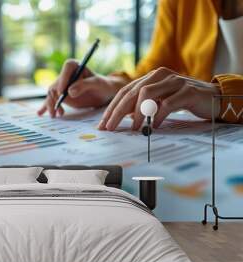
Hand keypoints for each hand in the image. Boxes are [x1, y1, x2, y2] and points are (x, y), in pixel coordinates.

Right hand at [37, 59, 125, 117]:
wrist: (104, 93)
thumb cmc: (103, 85)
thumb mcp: (97, 84)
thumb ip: (84, 85)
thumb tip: (69, 92)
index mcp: (75, 66)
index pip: (67, 68)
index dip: (63, 79)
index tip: (62, 92)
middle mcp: (66, 75)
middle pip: (56, 84)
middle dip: (55, 98)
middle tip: (58, 110)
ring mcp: (62, 85)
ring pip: (52, 94)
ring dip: (51, 105)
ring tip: (55, 115)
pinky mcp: (61, 95)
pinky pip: (52, 100)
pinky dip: (46, 106)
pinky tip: (40, 113)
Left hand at [97, 67, 220, 130]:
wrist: (215, 97)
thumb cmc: (184, 101)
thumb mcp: (160, 101)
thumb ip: (143, 105)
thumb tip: (124, 116)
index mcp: (151, 77)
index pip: (125, 91)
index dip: (112, 108)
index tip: (103, 124)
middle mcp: (161, 75)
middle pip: (132, 92)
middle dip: (117, 111)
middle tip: (110, 127)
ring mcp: (174, 81)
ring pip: (147, 94)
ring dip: (137, 114)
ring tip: (134, 128)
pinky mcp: (188, 91)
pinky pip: (168, 104)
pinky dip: (158, 116)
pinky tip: (155, 126)